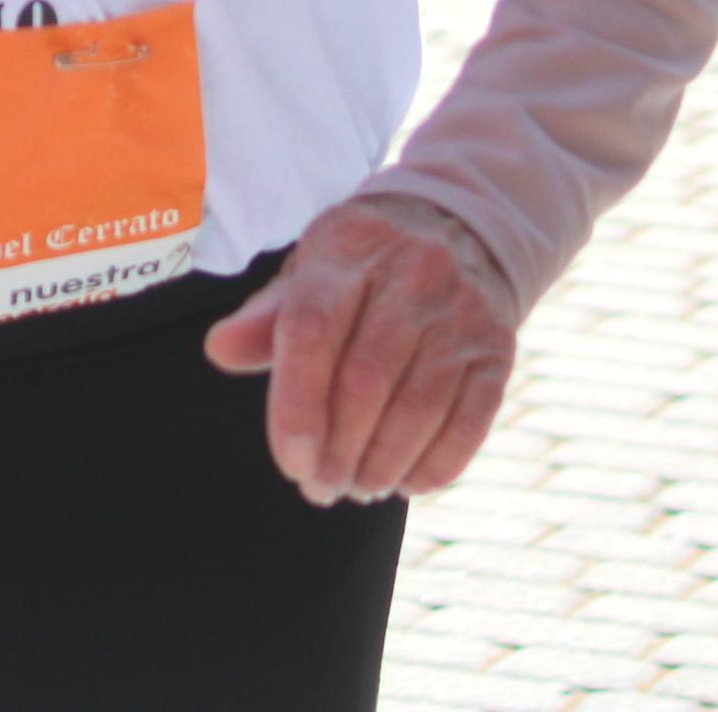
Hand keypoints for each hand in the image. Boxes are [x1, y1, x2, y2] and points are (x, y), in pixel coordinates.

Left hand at [203, 191, 520, 504]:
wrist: (460, 229)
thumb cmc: (362, 268)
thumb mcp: (309, 272)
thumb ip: (266, 317)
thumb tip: (220, 350)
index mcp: (348, 248)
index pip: (311, 330)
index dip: (295, 406)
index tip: (291, 463)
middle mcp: (412, 271)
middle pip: (365, 380)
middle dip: (337, 450)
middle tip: (319, 489)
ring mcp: (462, 310)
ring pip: (417, 408)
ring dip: (382, 466)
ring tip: (356, 488)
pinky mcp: (497, 347)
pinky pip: (469, 422)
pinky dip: (434, 466)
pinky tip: (405, 483)